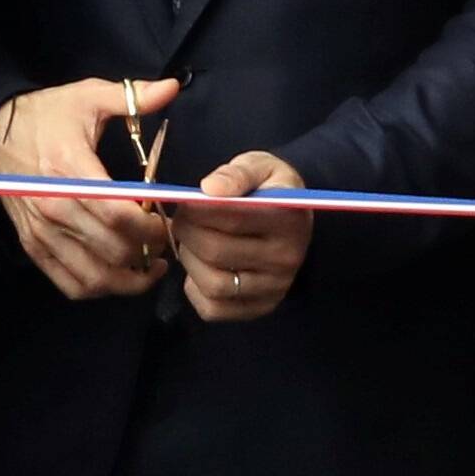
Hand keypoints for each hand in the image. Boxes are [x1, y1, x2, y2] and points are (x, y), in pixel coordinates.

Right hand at [0, 78, 179, 302]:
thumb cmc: (48, 115)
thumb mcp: (87, 96)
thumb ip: (132, 97)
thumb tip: (172, 87)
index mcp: (69, 168)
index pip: (117, 214)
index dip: (151, 225)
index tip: (169, 220)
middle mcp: (53, 206)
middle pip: (111, 248)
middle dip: (148, 251)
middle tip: (167, 242)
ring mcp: (41, 231)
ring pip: (93, 275)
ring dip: (129, 279)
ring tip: (151, 266)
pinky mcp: (33, 246)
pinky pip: (69, 283)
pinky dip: (99, 287)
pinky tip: (119, 275)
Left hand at [175, 152, 313, 322]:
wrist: (292, 218)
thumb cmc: (268, 189)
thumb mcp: (259, 166)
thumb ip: (236, 173)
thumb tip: (209, 188)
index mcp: (289, 218)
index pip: (230, 217)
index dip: (196, 208)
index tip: (186, 200)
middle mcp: (287, 258)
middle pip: (216, 251)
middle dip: (187, 232)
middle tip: (182, 219)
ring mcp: (276, 288)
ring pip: (213, 284)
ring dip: (189, 260)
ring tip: (190, 242)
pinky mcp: (261, 307)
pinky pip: (214, 309)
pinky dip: (195, 289)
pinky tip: (201, 267)